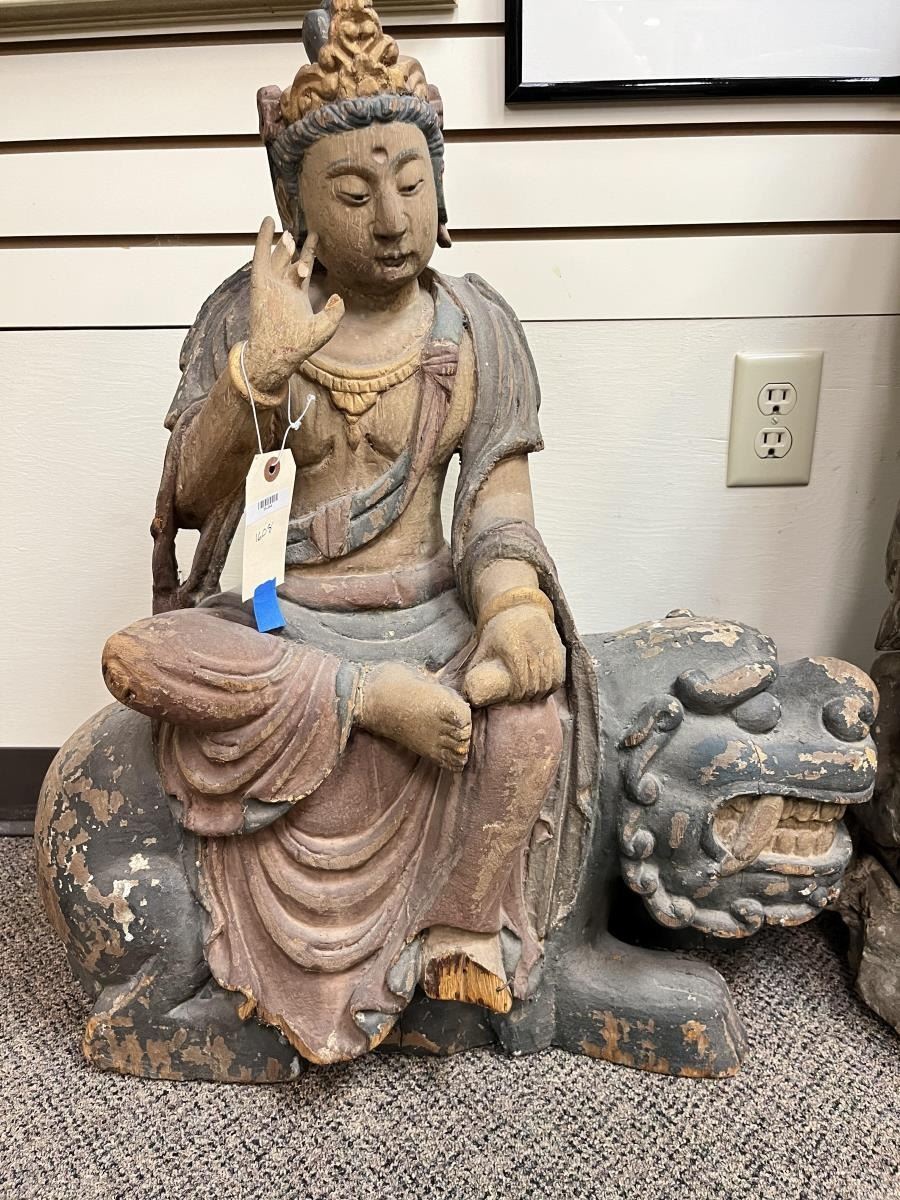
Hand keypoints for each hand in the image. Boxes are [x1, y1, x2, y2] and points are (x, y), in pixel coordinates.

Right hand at [242, 217, 344, 396]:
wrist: (277, 352)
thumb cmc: (299, 346)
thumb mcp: (325, 328)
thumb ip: (335, 312)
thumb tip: (338, 297)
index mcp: (296, 296)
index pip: (303, 269)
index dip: (310, 253)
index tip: (317, 238)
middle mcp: (282, 288)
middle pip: (290, 261)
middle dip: (297, 248)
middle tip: (303, 232)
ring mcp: (271, 285)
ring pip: (277, 258)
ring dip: (283, 245)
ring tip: (289, 232)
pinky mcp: (260, 283)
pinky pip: (261, 257)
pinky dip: (263, 239)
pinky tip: (268, 223)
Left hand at [464, 603, 564, 705]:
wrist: (518, 606)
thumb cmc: (498, 628)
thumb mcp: (485, 645)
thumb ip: (477, 667)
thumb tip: (466, 690)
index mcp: (513, 647)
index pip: (520, 679)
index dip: (517, 693)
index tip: (512, 698)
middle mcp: (532, 647)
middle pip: (535, 682)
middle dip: (528, 695)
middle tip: (521, 700)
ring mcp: (547, 647)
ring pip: (549, 679)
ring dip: (541, 692)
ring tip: (532, 697)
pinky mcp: (557, 647)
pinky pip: (559, 673)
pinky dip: (553, 684)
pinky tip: (546, 690)